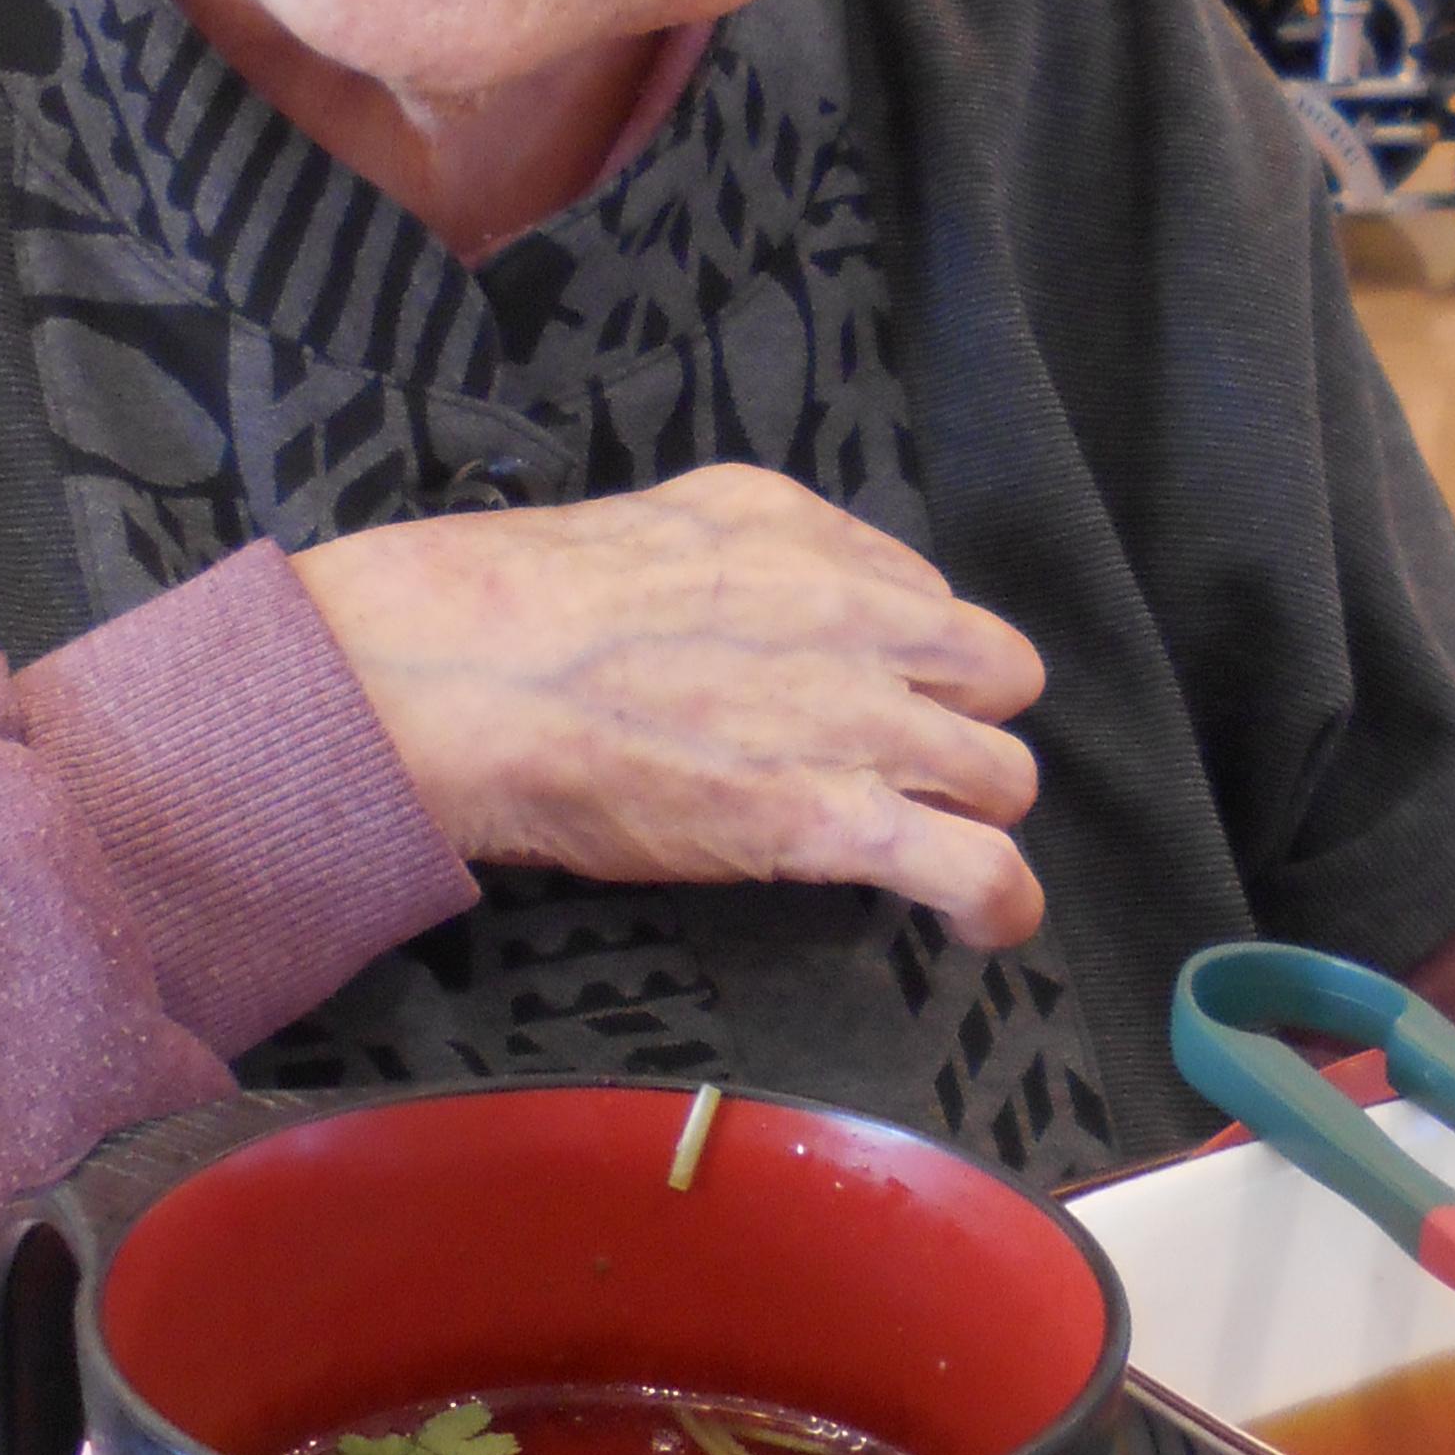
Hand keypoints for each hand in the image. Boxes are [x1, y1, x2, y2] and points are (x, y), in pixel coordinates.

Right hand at [298, 464, 1047, 945]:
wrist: (454, 673)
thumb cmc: (499, 608)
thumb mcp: (637, 533)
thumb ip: (718, 561)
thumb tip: (727, 607)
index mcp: (794, 528)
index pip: (917, 594)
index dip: (903, 657)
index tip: (869, 694)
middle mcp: (850, 611)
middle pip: (993, 671)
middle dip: (963, 722)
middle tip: (906, 769)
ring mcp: (852, 715)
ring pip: (1000, 770)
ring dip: (975, 812)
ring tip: (935, 850)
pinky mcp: (831, 816)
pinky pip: (976, 865)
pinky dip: (995, 903)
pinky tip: (985, 925)